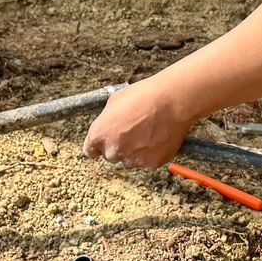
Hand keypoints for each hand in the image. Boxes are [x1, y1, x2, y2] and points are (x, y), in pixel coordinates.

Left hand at [82, 78, 196, 168]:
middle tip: (132, 131)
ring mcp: (132, 159)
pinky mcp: (151, 164)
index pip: (90, 151)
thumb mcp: (114, 101)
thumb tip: (108, 126)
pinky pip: (147, 162)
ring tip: (147, 132)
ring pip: (129, 160)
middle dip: (118, 146)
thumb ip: (106, 120)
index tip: (104, 143)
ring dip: (134, 151)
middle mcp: (113, 151)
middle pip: (110, 156)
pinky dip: (151, 153)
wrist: (172, 101)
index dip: (98, 145)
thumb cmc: (144, 96)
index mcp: (98, 135)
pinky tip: (157, 137)